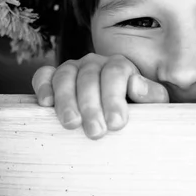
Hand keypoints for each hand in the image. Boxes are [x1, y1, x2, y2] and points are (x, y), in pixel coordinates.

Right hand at [32, 53, 168, 138]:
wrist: (114, 114)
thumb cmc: (136, 109)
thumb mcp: (152, 103)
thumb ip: (151, 94)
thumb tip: (135, 84)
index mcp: (120, 66)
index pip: (116, 73)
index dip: (114, 97)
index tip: (116, 123)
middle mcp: (95, 63)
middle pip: (90, 76)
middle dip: (92, 106)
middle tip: (96, 132)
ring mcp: (72, 69)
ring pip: (65, 76)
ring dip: (66, 100)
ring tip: (71, 124)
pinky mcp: (53, 78)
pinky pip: (43, 76)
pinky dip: (42, 87)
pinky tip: (46, 104)